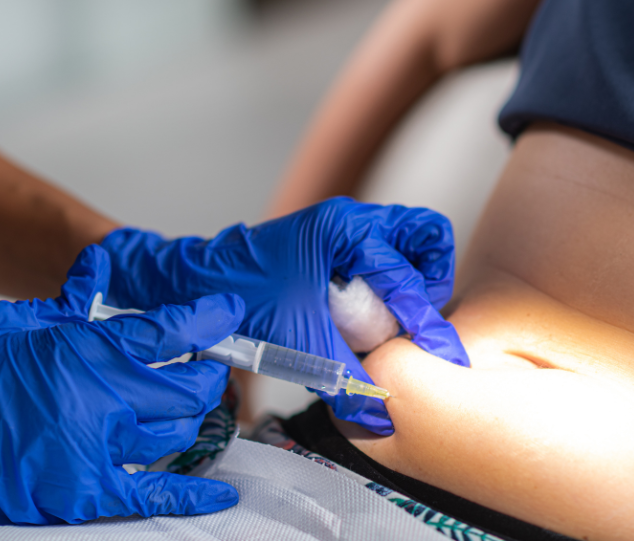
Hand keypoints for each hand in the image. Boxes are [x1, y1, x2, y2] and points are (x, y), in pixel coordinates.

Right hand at [0, 246, 243, 533]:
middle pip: (187, 387)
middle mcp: (100, 399)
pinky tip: (221, 489)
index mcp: (84, 348)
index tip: (228, 312)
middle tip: (205, 366)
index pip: (170, 331)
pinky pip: (154, 495)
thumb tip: (101, 266)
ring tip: (195, 408)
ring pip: (178, 434)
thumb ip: (72, 300)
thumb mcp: (14, 321)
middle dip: (207, 373)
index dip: (209, 319)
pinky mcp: (80, 495)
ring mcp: (93, 451)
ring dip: (194, 419)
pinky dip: (193, 493)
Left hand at [102, 197, 468, 434]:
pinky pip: (384, 256)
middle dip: (429, 280)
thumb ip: (343, 377)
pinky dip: (389, 284)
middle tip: (415, 321)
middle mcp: (350, 220)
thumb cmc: (238, 296)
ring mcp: (344, 229)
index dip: (425, 322)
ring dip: (412, 281)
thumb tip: (380, 412)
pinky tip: (371, 320)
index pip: (406, 274)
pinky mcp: (336, 245)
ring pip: (407, 241)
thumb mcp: (296, 341)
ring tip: (397, 322)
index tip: (437, 355)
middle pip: (425, 234)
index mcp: (344, 229)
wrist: (196, 284)